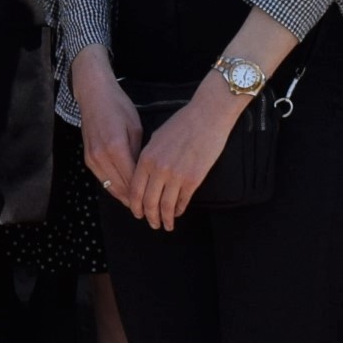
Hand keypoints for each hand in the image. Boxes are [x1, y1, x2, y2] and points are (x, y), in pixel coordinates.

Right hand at [73, 55, 145, 206]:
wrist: (94, 96)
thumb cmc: (119, 108)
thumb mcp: (136, 129)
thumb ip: (139, 153)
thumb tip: (145, 174)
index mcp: (116, 148)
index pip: (133, 179)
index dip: (145, 193)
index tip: (157, 202)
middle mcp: (102, 156)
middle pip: (121, 187)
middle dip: (136, 200)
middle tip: (150, 211)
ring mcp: (92, 159)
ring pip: (110, 186)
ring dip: (124, 197)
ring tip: (140, 207)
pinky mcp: (88, 159)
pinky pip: (103, 179)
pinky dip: (114, 188)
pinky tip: (125, 192)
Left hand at [121, 84, 241, 230]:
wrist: (207, 116)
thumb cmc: (182, 123)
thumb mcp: (156, 138)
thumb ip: (148, 158)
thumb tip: (145, 175)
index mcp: (146, 158)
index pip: (135, 190)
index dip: (135, 205)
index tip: (137, 213)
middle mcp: (158, 170)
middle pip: (149, 201)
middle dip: (149, 216)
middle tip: (151, 224)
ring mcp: (176, 176)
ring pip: (166, 206)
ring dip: (164, 219)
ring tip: (165, 226)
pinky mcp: (193, 180)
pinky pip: (182, 201)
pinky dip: (179, 209)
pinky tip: (178, 212)